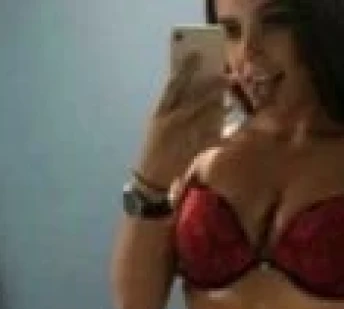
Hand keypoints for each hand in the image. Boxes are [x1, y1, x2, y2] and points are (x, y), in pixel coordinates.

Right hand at [135, 53, 229, 187]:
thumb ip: (171, 108)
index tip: (197, 55)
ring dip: (220, 106)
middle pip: (195, 97)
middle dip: (213, 86)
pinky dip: (223, 129)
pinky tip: (230, 122)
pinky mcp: (192, 151)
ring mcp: (182, 137)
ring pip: (206, 115)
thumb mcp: (156, 126)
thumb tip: (193, 89)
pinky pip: (213, 136)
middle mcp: (170, 122)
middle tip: (227, 77)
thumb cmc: (154, 149)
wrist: (150, 180)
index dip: (185, 68)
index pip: (173, 85)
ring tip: (229, 101)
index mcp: (158, 113)